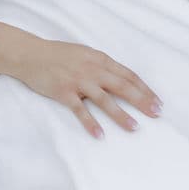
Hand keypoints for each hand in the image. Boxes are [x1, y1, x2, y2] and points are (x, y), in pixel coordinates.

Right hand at [11, 39, 162, 138]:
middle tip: (156, 114)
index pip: (128, 75)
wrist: (31, 54)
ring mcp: (78, 81)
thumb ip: (102, 65)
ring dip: (121, 115)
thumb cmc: (58, 55)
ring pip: (105, 99)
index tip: (157, 101)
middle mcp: (92, 69)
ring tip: (134, 128)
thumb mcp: (85, 54)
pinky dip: (91, 123)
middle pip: (122, 86)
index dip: (145, 88)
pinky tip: (100, 135)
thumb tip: (121, 79)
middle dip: (142, 101)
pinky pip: (80, 110)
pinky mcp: (64, 92)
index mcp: (100, 59)